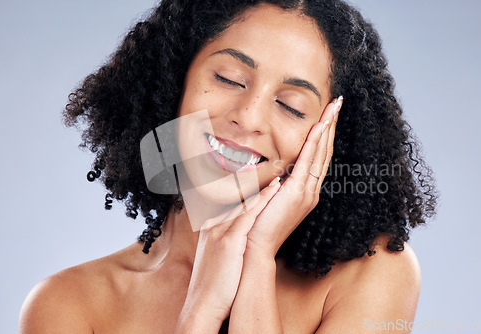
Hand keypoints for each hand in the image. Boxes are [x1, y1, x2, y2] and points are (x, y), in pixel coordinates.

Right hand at [177, 176, 281, 327]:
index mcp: (211, 228)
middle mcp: (214, 225)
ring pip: (245, 201)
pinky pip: (249, 215)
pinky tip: (276, 189)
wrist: (202, 305)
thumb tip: (238, 236)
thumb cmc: (213, 284)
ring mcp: (221, 232)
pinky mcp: (229, 241)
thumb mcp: (216, 256)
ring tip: (279, 170)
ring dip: (263, 185)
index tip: (257, 174)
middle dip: (254, 180)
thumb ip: (223, 241)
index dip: (245, 187)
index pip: (231, 202)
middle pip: (237, 197)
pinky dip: (263, 200)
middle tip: (272, 165)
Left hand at [245, 97, 342, 258]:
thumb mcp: (269, 199)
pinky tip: (320, 124)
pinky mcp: (297, 192)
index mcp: (305, 191)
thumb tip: (273, 173)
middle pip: (326, 151)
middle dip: (332, 125)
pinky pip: (309, 161)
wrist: (255, 247)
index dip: (325, 135)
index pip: (318, 157)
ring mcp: (307, 191)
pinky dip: (316, 141)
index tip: (328, 115)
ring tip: (335, 107)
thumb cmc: (257, 224)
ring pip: (322, 153)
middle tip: (338, 103)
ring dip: (328, 127)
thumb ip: (274, 184)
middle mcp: (311, 190)